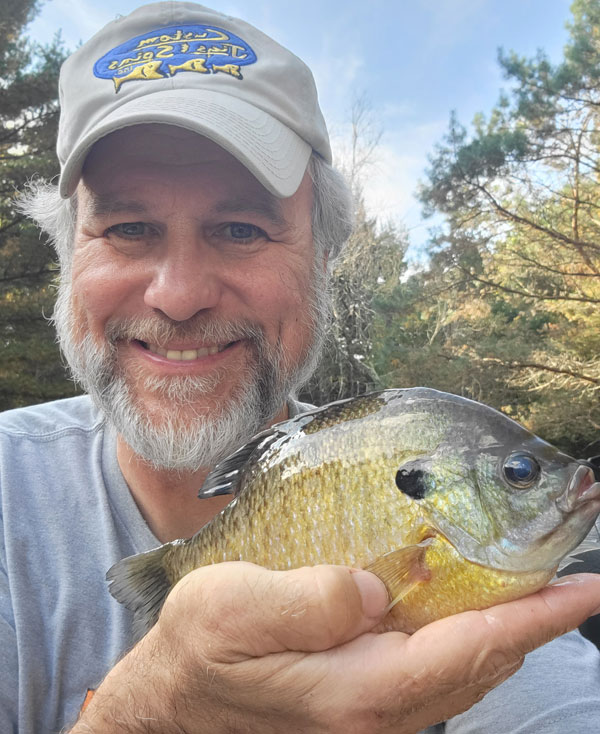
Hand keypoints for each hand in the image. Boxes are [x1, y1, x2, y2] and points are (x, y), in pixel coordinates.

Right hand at [73, 563, 599, 732]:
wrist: (173, 706)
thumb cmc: (198, 654)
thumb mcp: (234, 610)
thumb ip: (309, 599)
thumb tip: (373, 587)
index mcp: (357, 689)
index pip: (468, 648)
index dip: (533, 616)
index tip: (584, 588)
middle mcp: (379, 712)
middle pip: (481, 663)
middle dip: (531, 619)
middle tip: (566, 572)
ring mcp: (374, 715)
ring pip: (464, 672)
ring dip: (505, 629)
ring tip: (529, 583)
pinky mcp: (363, 704)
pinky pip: (436, 672)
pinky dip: (466, 637)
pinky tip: (463, 607)